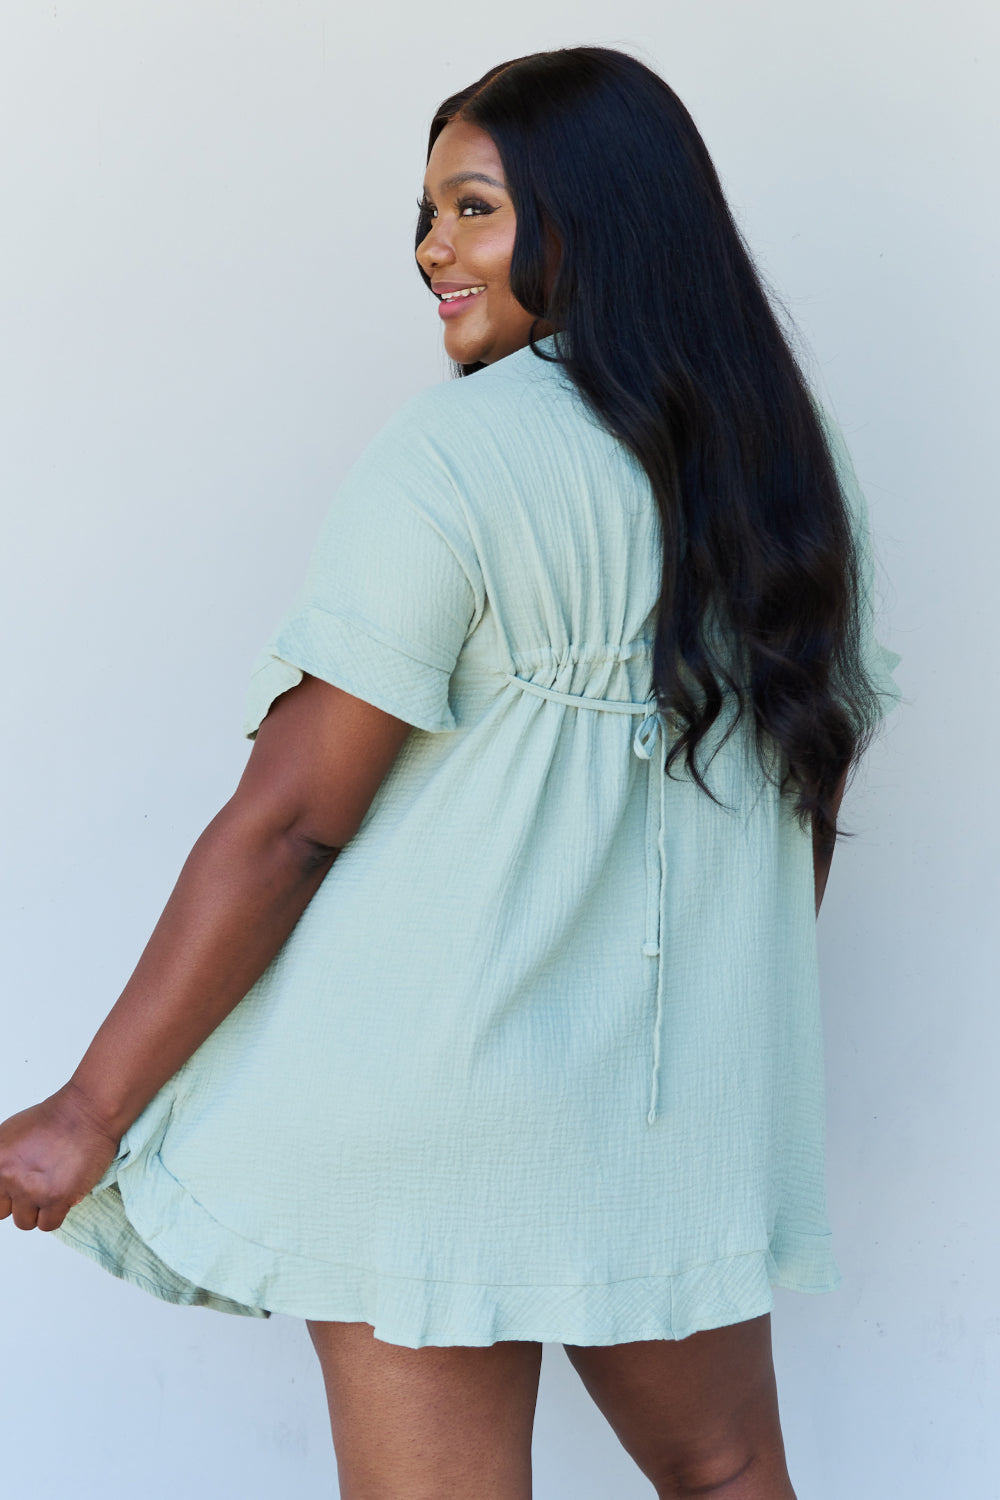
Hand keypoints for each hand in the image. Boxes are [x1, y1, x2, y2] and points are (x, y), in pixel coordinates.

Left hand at [0, 1083, 120, 1231]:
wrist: (87, 1111)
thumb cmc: (55, 1119)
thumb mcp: (10, 1134)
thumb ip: (0, 1162)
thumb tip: (0, 1184)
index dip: (4, 1195)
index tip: (13, 1193)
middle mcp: (7, 1176)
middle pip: (3, 1212)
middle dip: (18, 1202)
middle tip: (35, 1185)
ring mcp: (30, 1189)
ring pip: (25, 1222)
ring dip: (39, 1209)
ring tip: (53, 1186)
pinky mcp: (56, 1198)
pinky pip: (48, 1224)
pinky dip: (57, 1214)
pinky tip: (64, 1194)